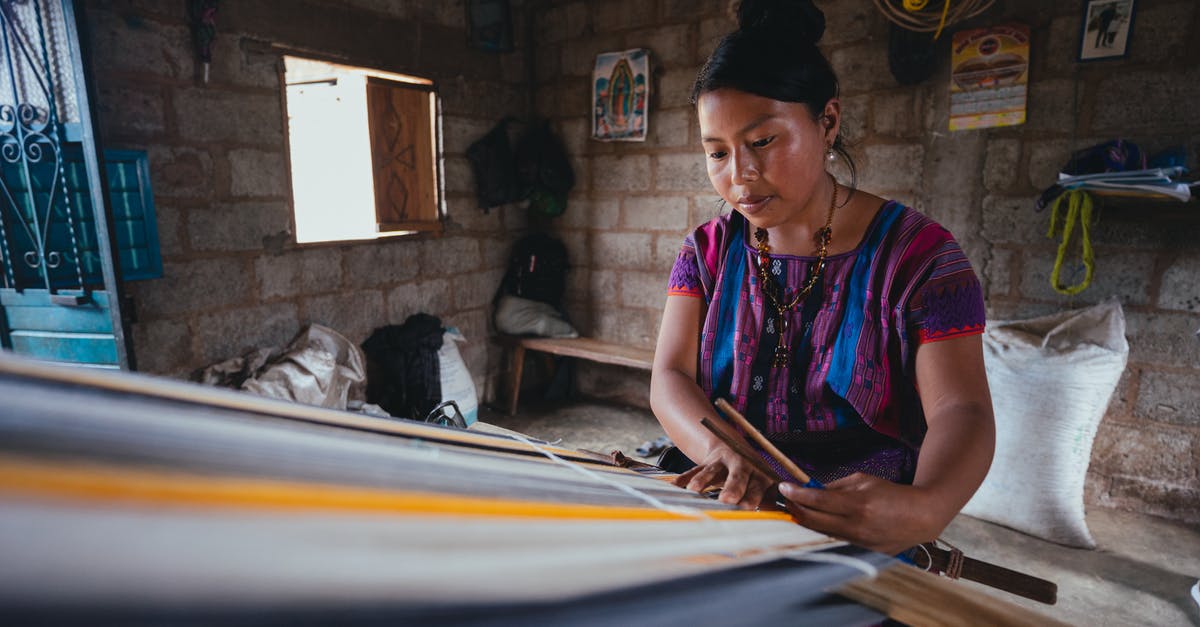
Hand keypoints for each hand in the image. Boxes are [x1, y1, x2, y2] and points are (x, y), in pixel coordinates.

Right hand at [672, 444, 775, 509]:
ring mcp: (722, 462)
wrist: (736, 449)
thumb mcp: (764, 484)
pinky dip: (684, 478)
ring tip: (695, 490)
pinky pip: (694, 470)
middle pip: (737, 475)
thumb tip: (777, 519)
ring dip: (703, 479)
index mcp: (759, 473)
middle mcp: (742, 464)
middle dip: (732, 487)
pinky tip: (675, 486)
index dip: (754, 496)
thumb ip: (767, 500)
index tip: (748, 507)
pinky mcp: (707, 462)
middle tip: (727, 500)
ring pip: (712, 470)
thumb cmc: (754, 476)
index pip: (758, 485)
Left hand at [778, 473, 944, 554]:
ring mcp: (858, 542)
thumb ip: (835, 486)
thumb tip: (811, 490)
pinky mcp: (861, 552)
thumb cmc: (891, 494)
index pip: (817, 500)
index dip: (796, 493)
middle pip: (812, 520)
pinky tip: (818, 522)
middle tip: (786, 499)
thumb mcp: (863, 481)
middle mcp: (856, 526)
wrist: (920, 517)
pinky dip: (823, 531)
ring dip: (806, 520)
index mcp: (857, 504)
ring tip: (798, 509)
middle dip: (795, 508)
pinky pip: (834, 541)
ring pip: (820, 533)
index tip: (784, 487)